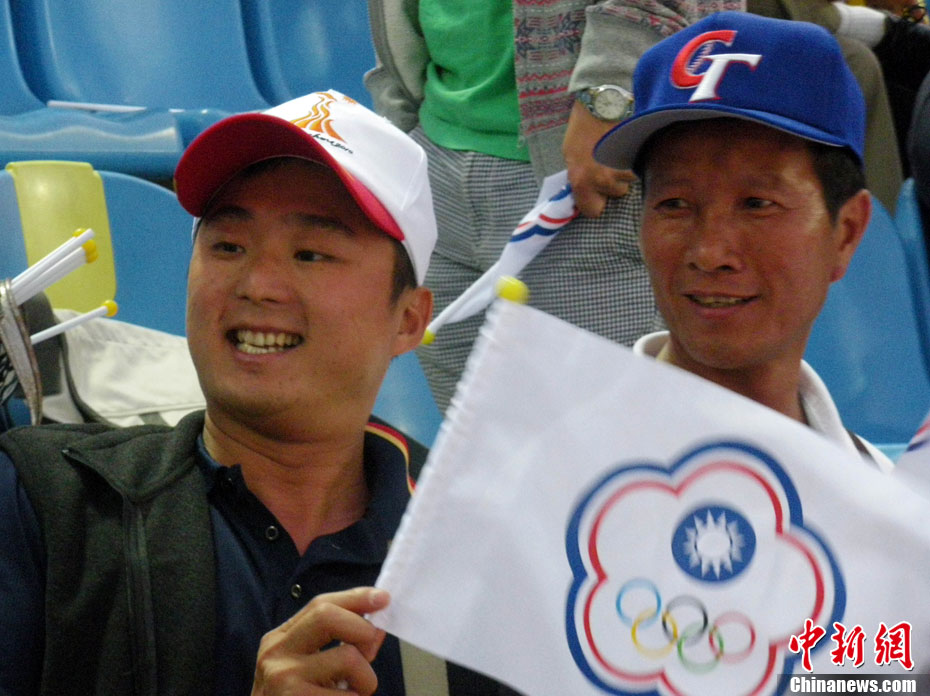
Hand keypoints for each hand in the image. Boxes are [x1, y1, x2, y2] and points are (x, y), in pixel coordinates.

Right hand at [251, 587, 390, 695]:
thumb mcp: (308, 666)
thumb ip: (337, 642)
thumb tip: (376, 628)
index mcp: (280, 638)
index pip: (320, 604)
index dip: (356, 598)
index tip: (383, 598)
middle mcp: (277, 653)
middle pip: (327, 616)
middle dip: (362, 630)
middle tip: (369, 655)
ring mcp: (284, 679)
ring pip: (348, 658)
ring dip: (366, 679)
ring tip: (354, 693)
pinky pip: (350, 695)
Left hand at [562, 100, 635, 217]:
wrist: (603, 105)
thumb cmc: (581, 129)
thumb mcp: (569, 156)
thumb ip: (577, 177)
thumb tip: (583, 191)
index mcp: (582, 182)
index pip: (593, 211)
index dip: (594, 204)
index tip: (595, 196)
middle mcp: (603, 181)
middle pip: (614, 195)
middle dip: (612, 185)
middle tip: (606, 168)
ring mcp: (621, 170)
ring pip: (628, 182)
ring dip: (623, 172)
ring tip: (616, 155)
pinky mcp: (636, 159)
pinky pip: (636, 168)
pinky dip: (632, 161)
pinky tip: (625, 149)